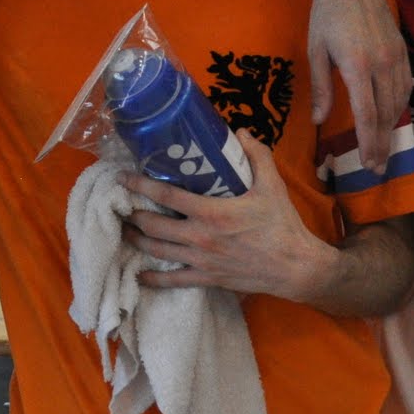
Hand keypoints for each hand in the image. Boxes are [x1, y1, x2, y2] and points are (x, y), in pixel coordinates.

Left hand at [122, 135, 333, 303]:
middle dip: (132, 214)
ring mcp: (200, 260)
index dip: (139, 185)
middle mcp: (199, 237)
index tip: (121, 177)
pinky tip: (138, 275)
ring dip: (136, 240)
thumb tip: (241, 132)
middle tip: (118, 204)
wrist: (295, 267)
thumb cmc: (281, 225)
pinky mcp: (206, 278)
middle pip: (153, 225)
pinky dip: (152, 279)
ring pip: (157, 251)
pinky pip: (173, 280)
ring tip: (123, 230)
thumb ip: (256, 156)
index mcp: (211, 212)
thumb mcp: (272, 185)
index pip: (166, 196)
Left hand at [305, 0, 408, 174]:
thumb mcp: (315, 52)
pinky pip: (407, 85)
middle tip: (377, 167)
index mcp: (357, 66)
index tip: (369, 164)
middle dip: (382, 144)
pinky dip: (400, 106)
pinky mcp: (403, 49)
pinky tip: (393, 118)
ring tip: (384, 148)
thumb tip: (319, 121)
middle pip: (386, 114)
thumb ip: (320, 88)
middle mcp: (382, 63)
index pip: (367, 115)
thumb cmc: (325, 16)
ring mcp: (396, 56)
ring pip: (399, 102)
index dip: (369, 143)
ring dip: (392, 128)